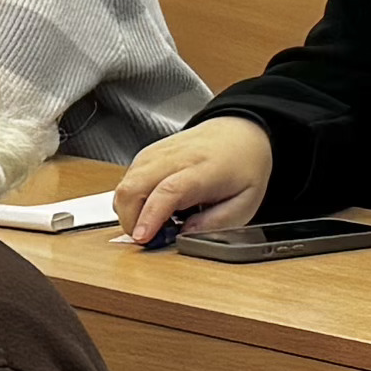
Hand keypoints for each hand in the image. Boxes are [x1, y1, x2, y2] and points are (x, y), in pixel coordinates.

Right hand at [114, 118, 274, 246]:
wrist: (240, 133)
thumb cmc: (243, 167)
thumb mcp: (244, 203)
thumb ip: (216, 223)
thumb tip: (185, 236)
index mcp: (204, 170)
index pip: (168, 191)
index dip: (151, 216)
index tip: (142, 237)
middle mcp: (176, 157)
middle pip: (134, 186)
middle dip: (130, 219)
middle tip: (148, 237)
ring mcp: (158, 153)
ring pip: (125, 183)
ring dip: (130, 210)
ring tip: (157, 221)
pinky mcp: (148, 153)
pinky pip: (127, 179)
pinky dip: (131, 199)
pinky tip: (152, 206)